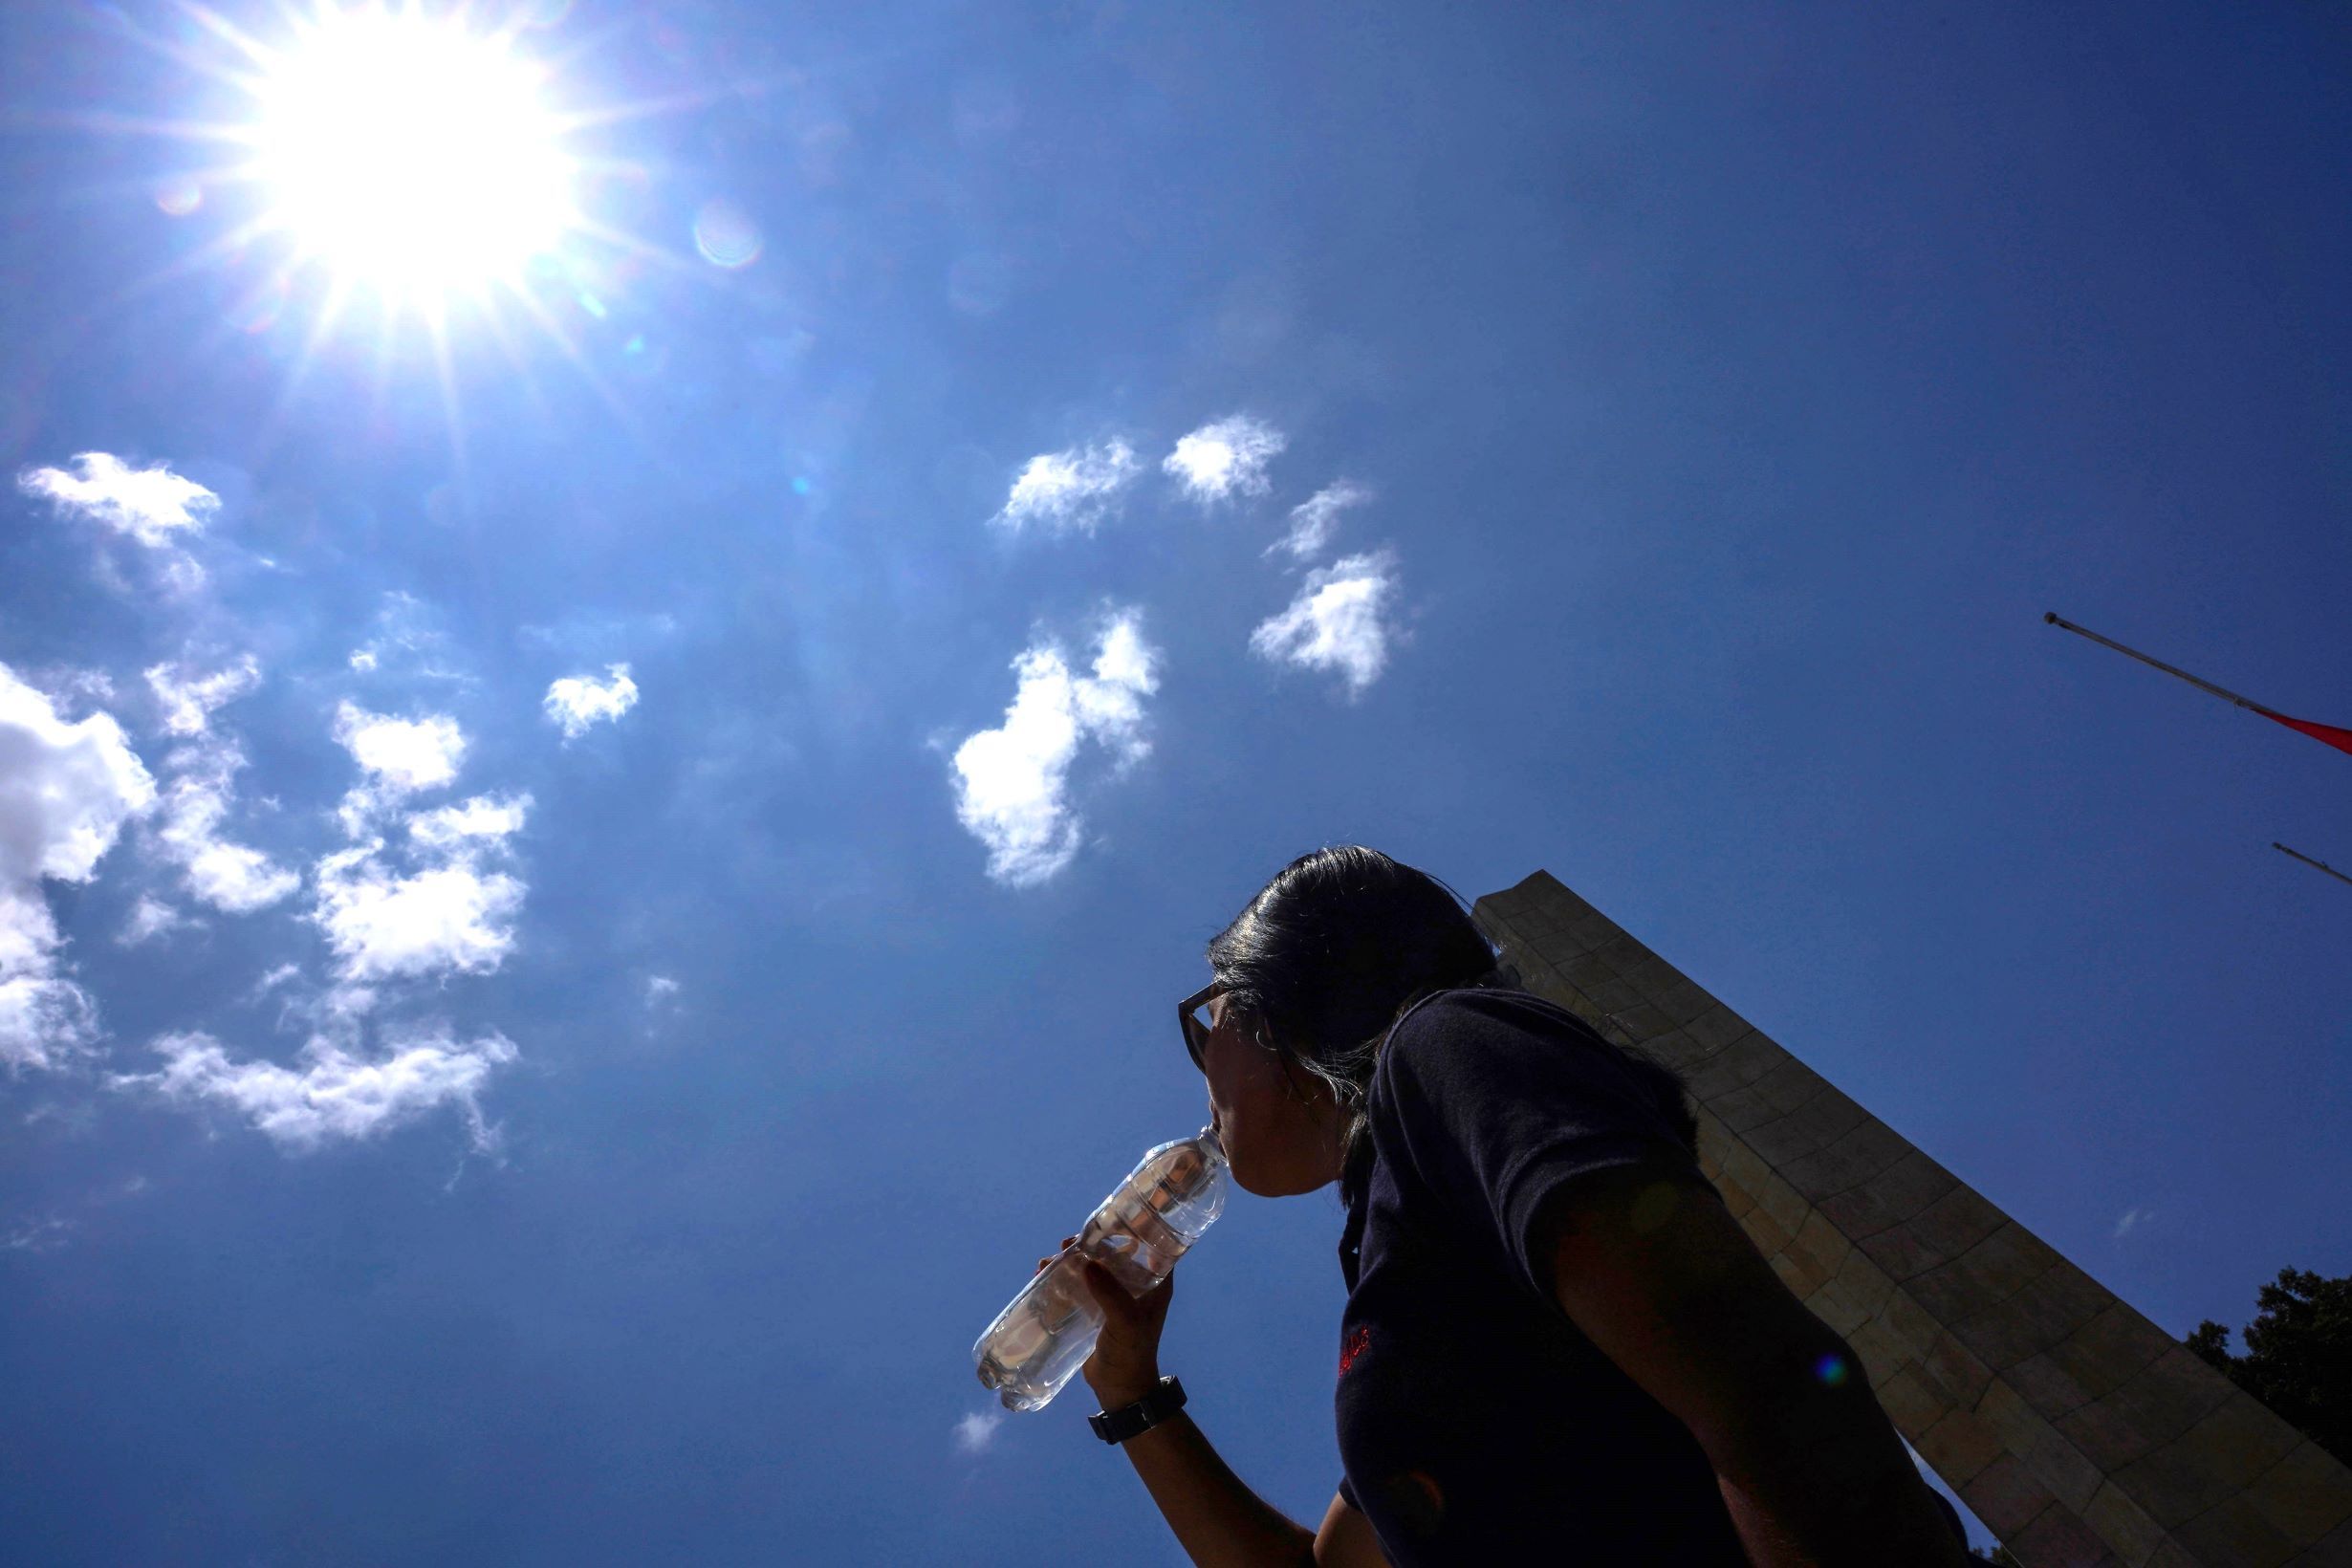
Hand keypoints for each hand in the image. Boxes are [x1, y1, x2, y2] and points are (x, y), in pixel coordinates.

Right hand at [1034, 1234, 1175, 1408]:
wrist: (1121, 1390)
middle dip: (1091, 1244)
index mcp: (1156, 1283)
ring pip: (1094, 1268)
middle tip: (1069, 1243)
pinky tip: (1045, 1275)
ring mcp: (1116, 1297)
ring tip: (1050, 1260)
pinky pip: (1080, 1285)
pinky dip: (1064, 1277)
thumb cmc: (1131, 1354)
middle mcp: (1138, 1285)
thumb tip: (1088, 1262)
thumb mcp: (1125, 1323)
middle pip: (1114, 1253)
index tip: (1107, 1218)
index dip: (1132, 1228)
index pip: (1150, 1244)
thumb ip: (1110, 1294)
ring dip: (1073, 1261)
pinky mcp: (1097, 1309)